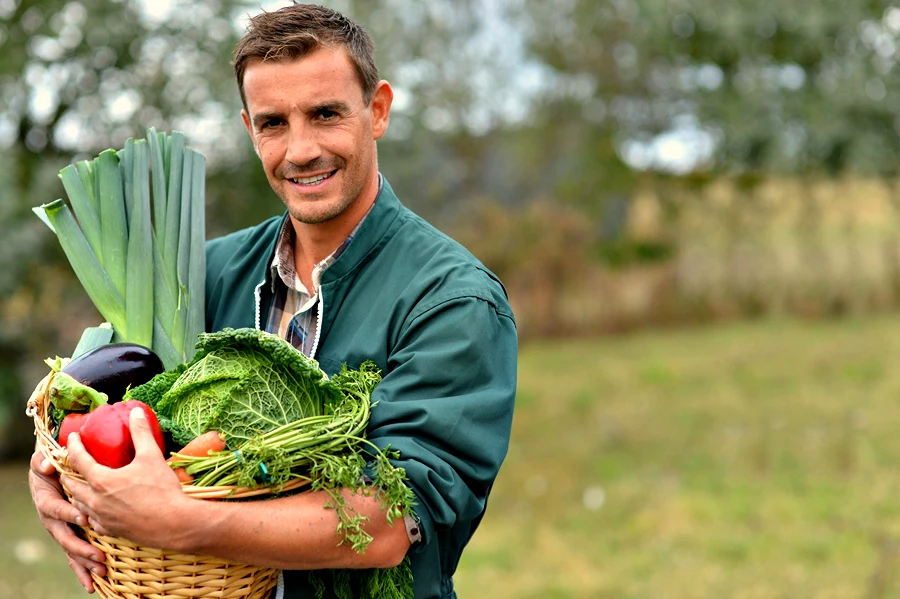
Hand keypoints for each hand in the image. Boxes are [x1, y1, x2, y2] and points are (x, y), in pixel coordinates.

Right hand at [28, 450, 104, 592]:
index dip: (69, 514)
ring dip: (85, 562)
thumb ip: (42, 462)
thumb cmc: (51, 466)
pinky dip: (82, 570)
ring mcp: (61, 531)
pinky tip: (93, 584)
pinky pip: (74, 556)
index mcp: (47, 502)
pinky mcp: (69, 537)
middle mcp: (52, 521)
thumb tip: (47, 465)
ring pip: (71, 550)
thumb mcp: (44, 461)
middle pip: (65, 537)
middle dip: (82, 548)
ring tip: (101, 572)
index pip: (57, 509)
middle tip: (99, 555)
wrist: (50, 474)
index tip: (85, 518)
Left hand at [62, 406, 188, 549]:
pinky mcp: (110, 531)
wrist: (173, 524)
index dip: (73, 446)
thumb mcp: (151, 456)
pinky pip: (91, 520)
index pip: (77, 460)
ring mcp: (101, 518)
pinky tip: (98, 507)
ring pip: (78, 504)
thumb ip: (141, 433)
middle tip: (73, 462)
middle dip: (68, 472)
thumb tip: (136, 411)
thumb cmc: (161, 489)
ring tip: (83, 484)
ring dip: (77, 492)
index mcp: (101, 481)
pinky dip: (89, 511)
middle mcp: (95, 501)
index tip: (72, 438)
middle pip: (71, 484)